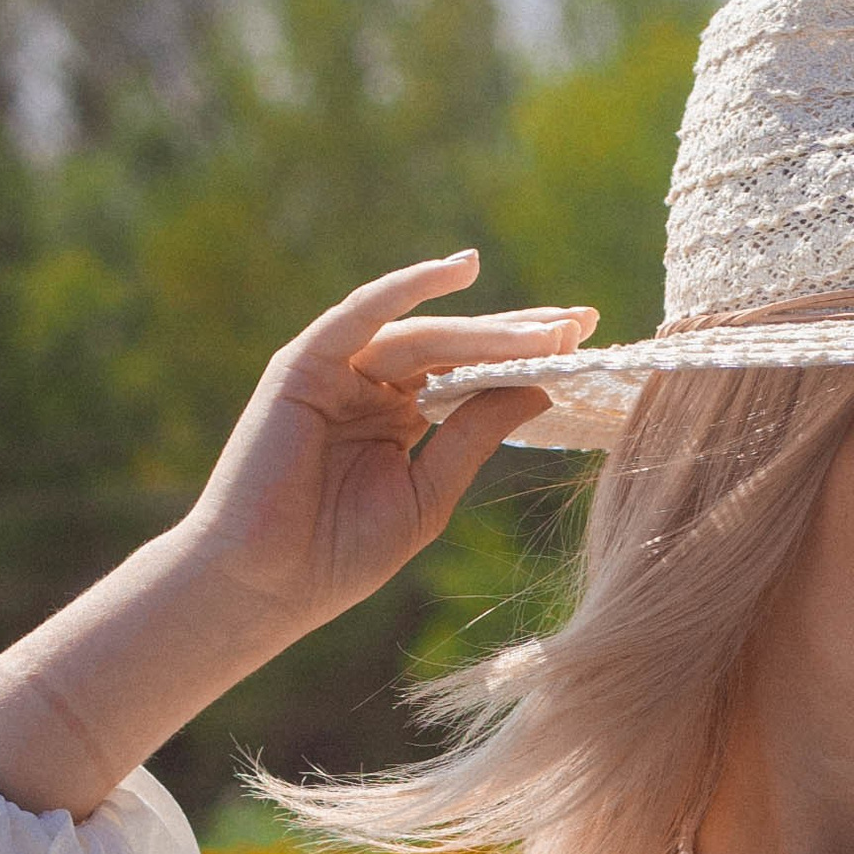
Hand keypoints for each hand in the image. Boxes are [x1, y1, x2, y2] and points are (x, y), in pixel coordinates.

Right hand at [0, 255, 596, 817]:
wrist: (266, 584)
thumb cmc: (339, 554)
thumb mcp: (428, 494)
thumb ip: (474, 436)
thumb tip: (542, 387)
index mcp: (399, 418)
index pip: (471, 376)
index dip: (526, 360)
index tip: (587, 347)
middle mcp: (371, 386)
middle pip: (457, 347)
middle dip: (520, 334)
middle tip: (583, 322)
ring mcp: (338, 371)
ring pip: (425, 334)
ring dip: (489, 326)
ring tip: (550, 328)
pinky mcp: (306, 364)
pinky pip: (364, 313)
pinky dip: (409, 287)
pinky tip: (461, 269)